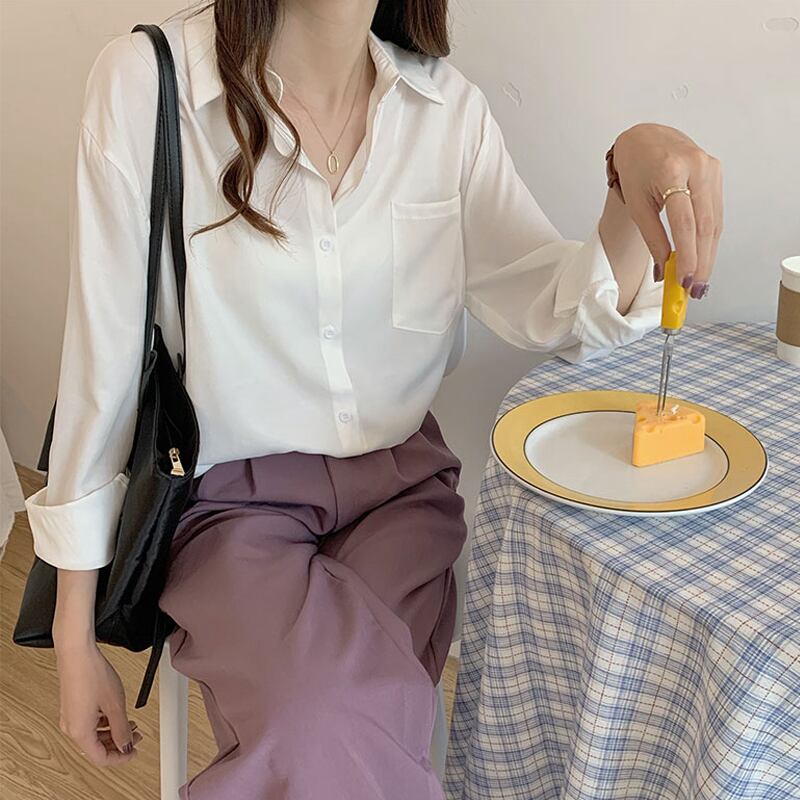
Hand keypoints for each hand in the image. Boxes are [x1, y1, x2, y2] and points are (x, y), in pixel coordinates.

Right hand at [55, 640, 141, 765]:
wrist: (77, 654)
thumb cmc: (92, 674)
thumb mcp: (115, 704)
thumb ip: (121, 728)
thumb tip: (126, 745)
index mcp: (80, 732)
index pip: (101, 758)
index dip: (120, 758)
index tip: (134, 752)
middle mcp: (71, 728)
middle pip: (96, 747)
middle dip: (118, 744)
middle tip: (136, 736)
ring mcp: (70, 717)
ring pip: (93, 735)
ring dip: (112, 732)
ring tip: (129, 723)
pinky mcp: (72, 707)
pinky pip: (88, 723)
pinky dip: (104, 722)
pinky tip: (115, 713)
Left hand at [611, 123, 722, 298]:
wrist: (644, 138)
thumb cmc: (635, 168)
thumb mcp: (636, 204)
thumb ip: (652, 237)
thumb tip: (663, 271)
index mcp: (672, 172)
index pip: (685, 223)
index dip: (687, 256)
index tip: (683, 281)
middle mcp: (697, 167)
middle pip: (705, 225)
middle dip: (700, 262)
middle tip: (694, 290)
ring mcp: (711, 169)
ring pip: (714, 222)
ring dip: (707, 255)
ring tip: (698, 281)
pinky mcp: (717, 173)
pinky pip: (715, 213)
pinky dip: (709, 239)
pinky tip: (702, 258)